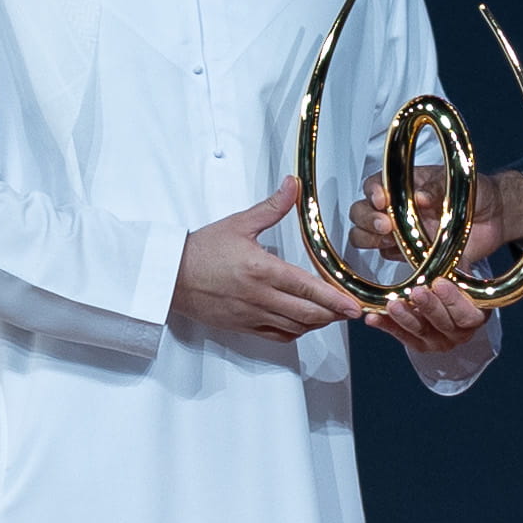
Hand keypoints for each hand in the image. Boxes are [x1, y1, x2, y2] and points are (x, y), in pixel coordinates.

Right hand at [169, 177, 365, 342]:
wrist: (170, 275)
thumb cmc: (201, 250)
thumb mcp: (239, 224)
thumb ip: (271, 207)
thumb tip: (292, 185)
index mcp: (261, 270)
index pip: (307, 287)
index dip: (334, 298)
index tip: (353, 304)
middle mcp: (259, 297)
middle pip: (307, 313)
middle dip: (333, 314)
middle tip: (350, 310)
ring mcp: (251, 315)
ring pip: (295, 327)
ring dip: (317, 323)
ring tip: (332, 314)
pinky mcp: (242, 326)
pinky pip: (277, 336)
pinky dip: (295, 332)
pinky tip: (303, 323)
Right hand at [347, 165, 522, 270]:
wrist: (495, 217)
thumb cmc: (475, 192)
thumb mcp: (458, 183)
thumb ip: (437, 189)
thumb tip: (418, 196)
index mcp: (403, 185)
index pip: (373, 186)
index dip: (371, 193)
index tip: (382, 200)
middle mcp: (395, 209)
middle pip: (360, 214)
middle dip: (367, 220)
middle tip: (387, 226)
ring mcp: (400, 233)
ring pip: (367, 238)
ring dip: (373, 240)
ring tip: (392, 240)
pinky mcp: (411, 255)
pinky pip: (391, 258)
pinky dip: (395, 258)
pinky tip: (408, 257)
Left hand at [363, 276, 492, 356]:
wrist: (444, 293)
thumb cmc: (453, 278)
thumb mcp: (459, 268)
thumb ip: (454, 265)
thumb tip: (442, 243)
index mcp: (476, 316)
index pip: (468, 314)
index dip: (454, 300)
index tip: (439, 282)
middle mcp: (460, 333)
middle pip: (444, 324)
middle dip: (429, 307)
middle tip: (416, 291)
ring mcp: (439, 341)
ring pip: (421, 331)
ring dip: (405, 317)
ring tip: (393, 304)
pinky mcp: (419, 344)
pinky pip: (401, 336)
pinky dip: (387, 326)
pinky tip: (373, 318)